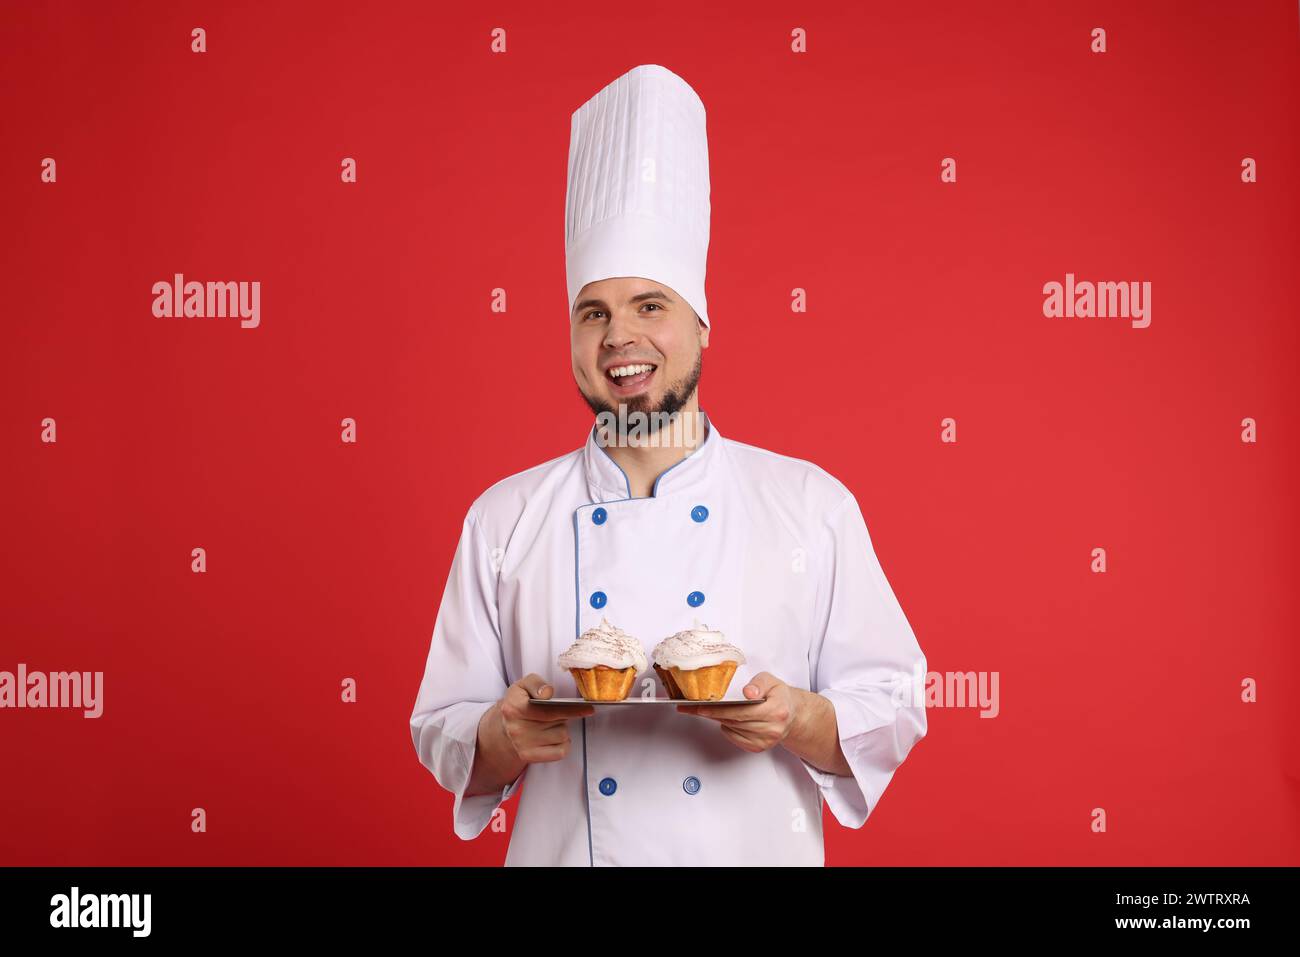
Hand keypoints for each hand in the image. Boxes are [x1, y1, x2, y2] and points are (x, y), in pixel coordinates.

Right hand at [496, 674, 594, 763]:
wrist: (505, 726)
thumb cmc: (519, 702)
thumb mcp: (523, 685)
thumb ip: (536, 683)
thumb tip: (547, 693)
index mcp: (514, 708)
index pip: (549, 710)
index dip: (571, 709)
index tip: (588, 708)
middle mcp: (516, 728)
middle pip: (559, 722)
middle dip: (564, 715)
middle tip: (556, 713)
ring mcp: (522, 745)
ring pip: (562, 736)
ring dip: (562, 729)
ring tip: (551, 724)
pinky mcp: (528, 757)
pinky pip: (560, 752)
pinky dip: (563, 744)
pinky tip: (554, 737)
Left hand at [675, 671, 800, 752]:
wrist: (791, 714)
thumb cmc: (778, 696)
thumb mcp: (772, 681)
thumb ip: (759, 683)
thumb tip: (748, 692)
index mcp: (776, 710)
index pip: (741, 711)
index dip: (719, 709)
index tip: (700, 707)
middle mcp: (772, 729)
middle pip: (734, 721)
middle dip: (711, 713)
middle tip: (692, 708)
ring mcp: (765, 741)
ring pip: (732, 729)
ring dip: (718, 719)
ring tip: (706, 709)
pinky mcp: (759, 748)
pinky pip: (734, 738)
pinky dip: (727, 728)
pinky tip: (727, 719)